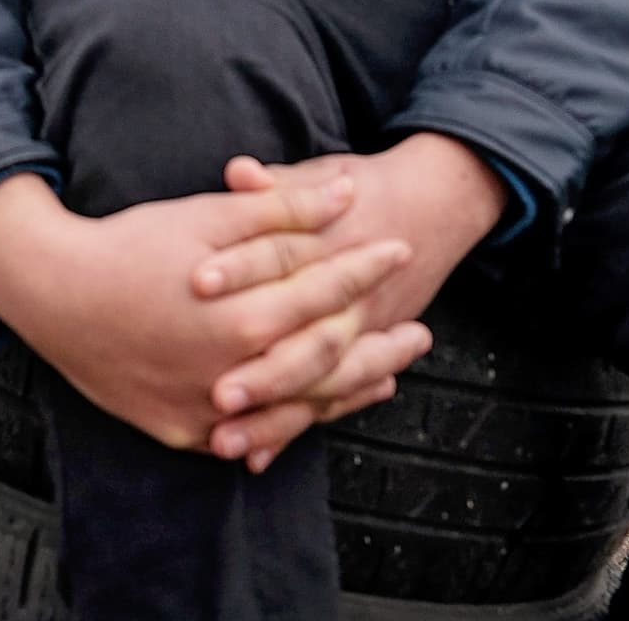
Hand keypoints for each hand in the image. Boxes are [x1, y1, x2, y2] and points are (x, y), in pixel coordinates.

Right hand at [0, 172, 422, 453]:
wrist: (50, 294)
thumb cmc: (126, 246)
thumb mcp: (205, 217)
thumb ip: (281, 211)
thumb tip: (347, 193)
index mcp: (243, 314)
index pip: (324, 290)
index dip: (365, 267)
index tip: (398, 249)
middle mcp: (233, 372)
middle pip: (326, 359)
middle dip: (377, 342)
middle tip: (421, 332)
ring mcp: (208, 410)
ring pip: (298, 408)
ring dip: (349, 391)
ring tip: (387, 377)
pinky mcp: (184, 431)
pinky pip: (251, 435)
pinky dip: (290, 423)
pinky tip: (314, 409)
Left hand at [196, 135, 508, 466]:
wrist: (431, 208)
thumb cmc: (358, 191)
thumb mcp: (318, 176)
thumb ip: (278, 187)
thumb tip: (240, 172)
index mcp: (329, 245)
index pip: (279, 256)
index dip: (239, 267)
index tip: (197, 282)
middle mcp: (346, 301)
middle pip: (304, 341)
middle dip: (261, 372)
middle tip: (216, 393)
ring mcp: (356, 336)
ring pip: (315, 388)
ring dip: (271, 417)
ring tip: (224, 440)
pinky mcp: (358, 361)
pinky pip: (326, 405)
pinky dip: (291, 430)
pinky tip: (254, 456)